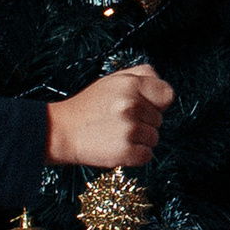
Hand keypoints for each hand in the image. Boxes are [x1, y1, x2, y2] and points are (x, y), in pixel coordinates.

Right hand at [47, 66, 172, 167]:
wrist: (61, 131)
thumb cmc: (89, 106)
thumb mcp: (112, 80)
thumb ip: (141, 74)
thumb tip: (162, 81)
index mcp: (131, 84)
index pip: (167, 94)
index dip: (157, 103)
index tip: (143, 107)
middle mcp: (132, 105)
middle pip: (160, 120)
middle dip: (144, 122)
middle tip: (119, 121)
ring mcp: (129, 129)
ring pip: (154, 139)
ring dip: (139, 140)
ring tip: (116, 133)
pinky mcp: (125, 152)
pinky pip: (147, 156)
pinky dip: (135, 155)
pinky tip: (116, 146)